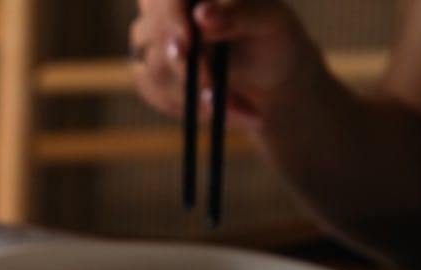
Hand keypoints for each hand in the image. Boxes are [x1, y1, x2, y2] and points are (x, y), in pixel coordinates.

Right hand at [129, 0, 318, 129]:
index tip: (185, 48)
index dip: (170, 18)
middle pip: (153, 35)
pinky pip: (151, 90)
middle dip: (188, 72)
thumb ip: (238, 14)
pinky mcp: (146, 68)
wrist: (268, 76)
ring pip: (153, 69)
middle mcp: (168, 6)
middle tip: (217, 98)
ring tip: (233, 107)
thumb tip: (202, 14)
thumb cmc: (274, 40)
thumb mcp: (269, 23)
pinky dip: (183, 105)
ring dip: (193, 96)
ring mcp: (153, 36)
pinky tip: (212, 108)